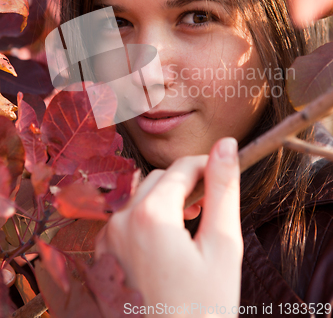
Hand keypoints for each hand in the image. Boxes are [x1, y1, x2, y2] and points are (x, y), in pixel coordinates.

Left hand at [95, 137, 242, 315]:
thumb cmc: (203, 307)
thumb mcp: (222, 246)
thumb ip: (223, 189)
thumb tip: (226, 146)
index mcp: (150, 216)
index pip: (182, 168)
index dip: (207, 165)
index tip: (223, 172)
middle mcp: (120, 222)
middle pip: (158, 179)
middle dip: (185, 184)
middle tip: (210, 206)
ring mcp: (107, 240)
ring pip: (140, 196)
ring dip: (166, 199)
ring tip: (190, 224)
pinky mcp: (104, 255)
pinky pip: (127, 219)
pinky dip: (148, 218)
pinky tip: (167, 241)